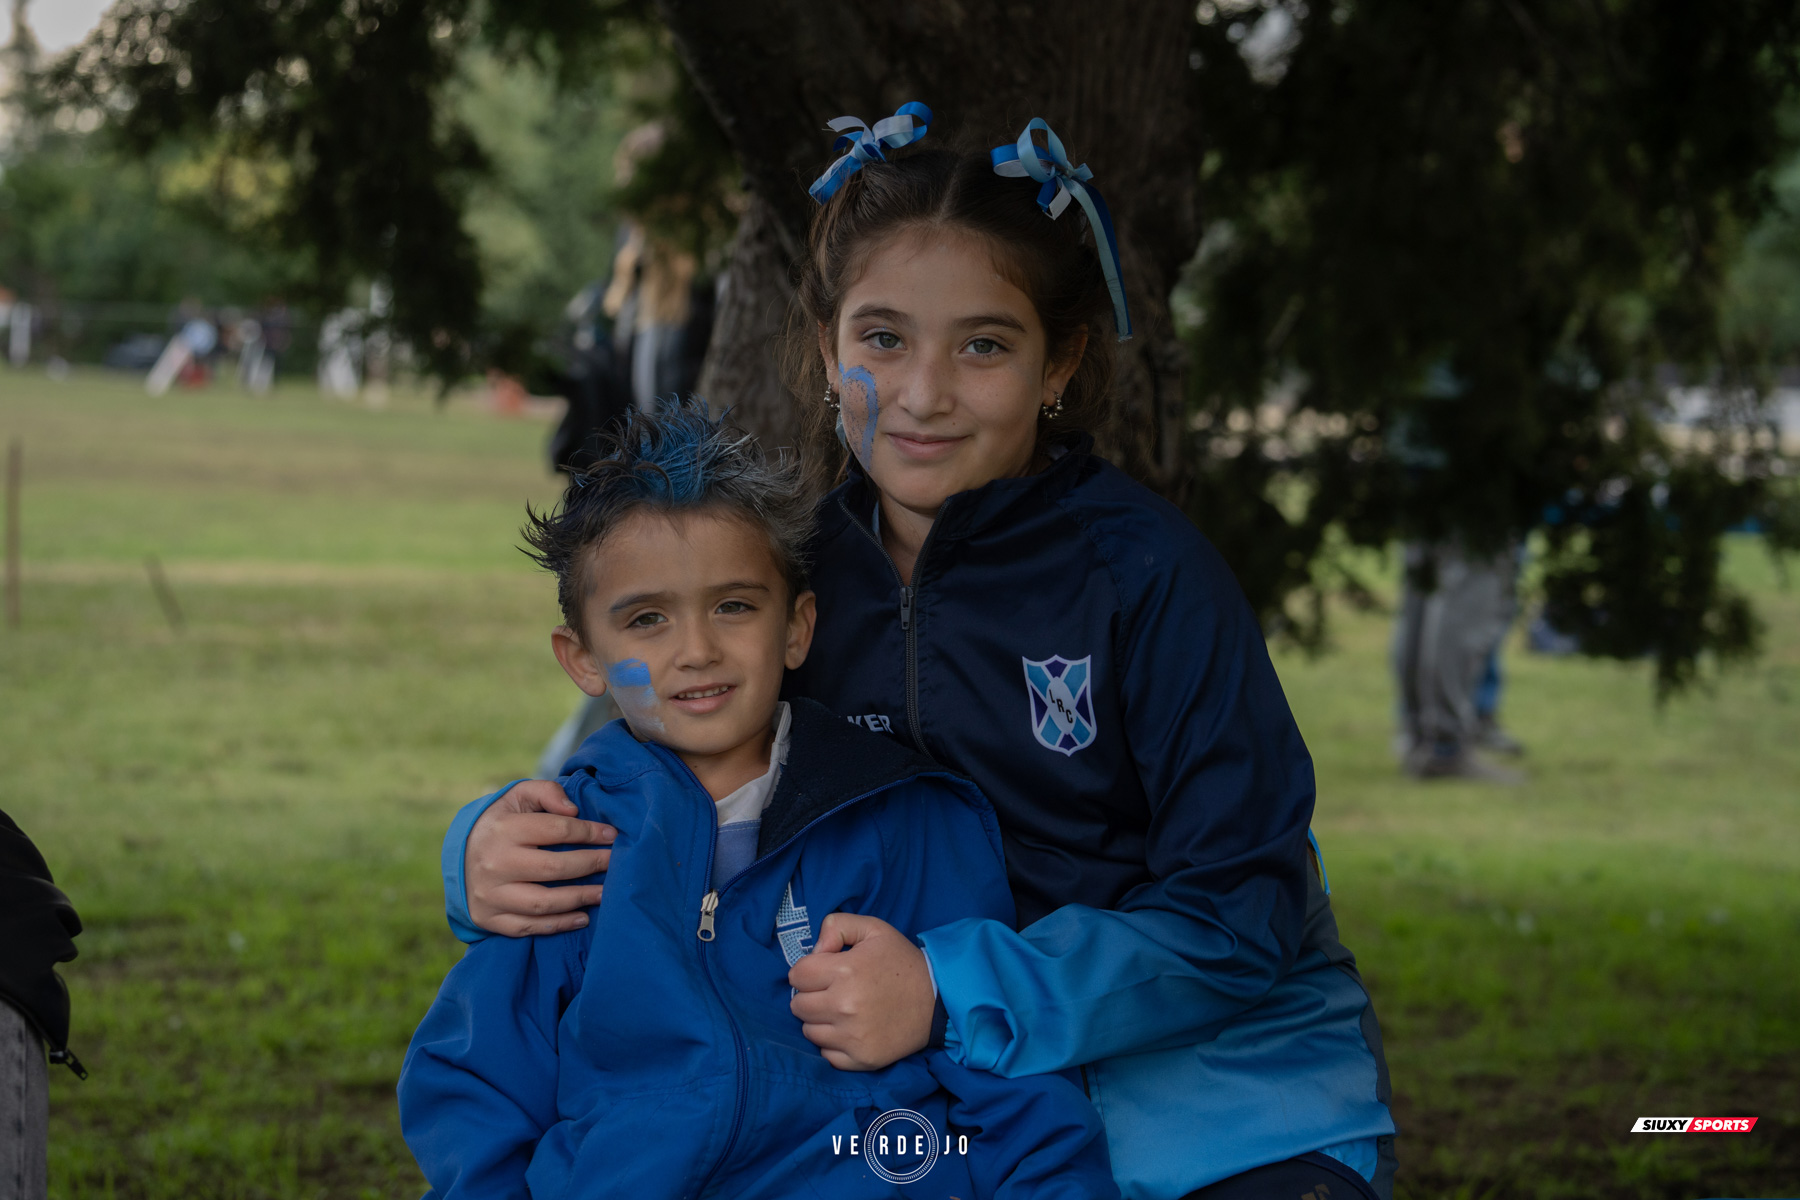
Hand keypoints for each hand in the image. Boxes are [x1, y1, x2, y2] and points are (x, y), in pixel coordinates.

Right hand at [466, 779, 615, 935]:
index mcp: (502, 829)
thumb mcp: (516, 797)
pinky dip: (558, 925)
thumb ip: (546, 792)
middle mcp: (494, 864)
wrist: (457, 858)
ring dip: (580, 898)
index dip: (589, 832)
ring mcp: (491, 895)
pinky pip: (528, 926)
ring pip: (543, 903)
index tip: (612, 835)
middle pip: (554, 868)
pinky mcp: (489, 918)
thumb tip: (573, 810)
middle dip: (591, 864)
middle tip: (615, 863)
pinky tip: (582, 917)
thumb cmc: (499, 823)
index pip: (556, 830)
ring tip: (605, 893)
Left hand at [788, 913, 934, 1070]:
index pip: (797, 975)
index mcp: (845, 971)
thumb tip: (815, 949)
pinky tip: (849, 1030)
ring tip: (840, 1011)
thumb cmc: (901, 962)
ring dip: (819, 1020)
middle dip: (810, 995)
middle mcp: (845, 1006)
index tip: (823, 972)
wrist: (937, 1000)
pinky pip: (826, 1054)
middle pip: (798, 1006)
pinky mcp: (861, 1059)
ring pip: (808, 1031)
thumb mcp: (873, 929)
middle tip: (831, 991)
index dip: (808, 970)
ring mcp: (853, 1036)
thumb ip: (837, 926)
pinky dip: (832, 1043)